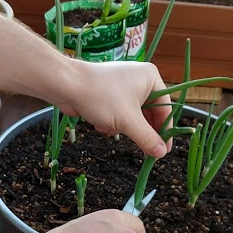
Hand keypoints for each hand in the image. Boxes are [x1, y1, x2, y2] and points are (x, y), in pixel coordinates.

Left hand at [56, 60, 172, 158]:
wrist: (66, 86)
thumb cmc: (101, 97)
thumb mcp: (127, 121)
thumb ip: (146, 138)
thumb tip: (161, 153)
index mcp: (151, 78)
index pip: (165, 109)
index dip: (164, 131)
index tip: (163, 151)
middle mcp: (140, 80)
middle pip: (149, 114)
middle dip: (137, 130)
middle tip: (143, 151)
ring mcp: (124, 87)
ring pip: (132, 117)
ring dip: (121, 127)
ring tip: (109, 125)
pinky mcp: (110, 94)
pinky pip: (119, 114)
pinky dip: (111, 122)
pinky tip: (99, 123)